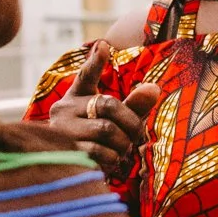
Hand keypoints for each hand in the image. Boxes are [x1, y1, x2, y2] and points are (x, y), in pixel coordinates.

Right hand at [38, 39, 159, 179]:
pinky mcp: (67, 154)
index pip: (85, 76)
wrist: (66, 171)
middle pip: (108, 106)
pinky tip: (112, 161)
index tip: (105, 45)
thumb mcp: (112, 120)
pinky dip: (114, 159)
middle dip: (131, 122)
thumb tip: (154, 88)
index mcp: (75, 97)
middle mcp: (64, 110)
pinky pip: (101, 153)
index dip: (95, 62)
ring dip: (122, 143)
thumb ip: (133, 105)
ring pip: (106, 131)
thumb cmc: (95, 139)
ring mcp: (63, 132)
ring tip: (122, 149)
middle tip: (135, 135)